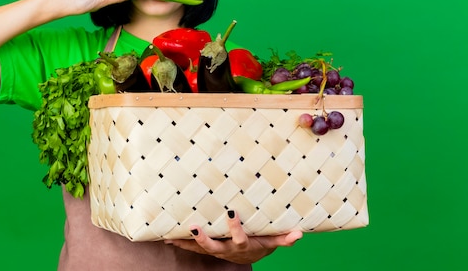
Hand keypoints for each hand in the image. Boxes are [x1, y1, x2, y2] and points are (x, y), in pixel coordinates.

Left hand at [164, 211, 302, 264]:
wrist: (249, 255)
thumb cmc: (260, 242)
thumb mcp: (272, 240)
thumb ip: (284, 238)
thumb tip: (300, 234)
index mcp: (243, 245)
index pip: (239, 237)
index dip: (235, 227)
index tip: (231, 212)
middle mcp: (227, 249)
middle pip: (214, 247)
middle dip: (204, 238)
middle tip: (194, 226)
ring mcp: (216, 250)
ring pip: (199, 249)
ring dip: (186, 243)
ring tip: (172, 236)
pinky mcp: (206, 249)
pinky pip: (191, 248)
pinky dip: (180, 244)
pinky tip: (167, 238)